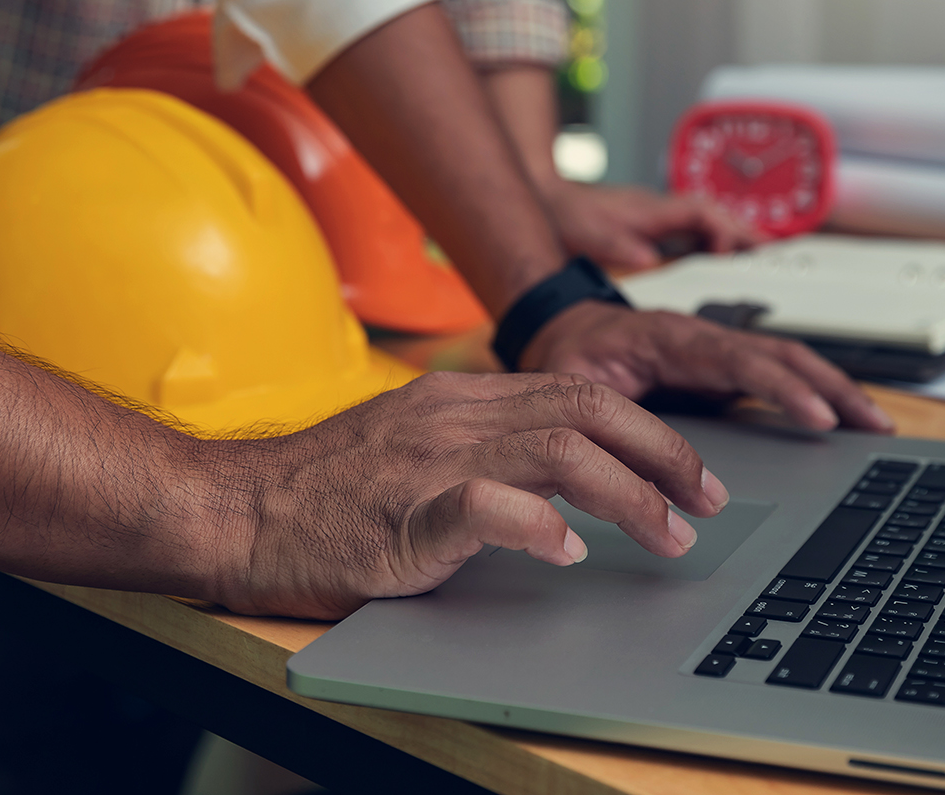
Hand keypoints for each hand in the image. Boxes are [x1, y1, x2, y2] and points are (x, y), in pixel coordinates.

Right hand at [209, 372, 729, 618]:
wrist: (236, 510)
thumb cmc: (324, 492)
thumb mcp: (415, 447)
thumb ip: (484, 446)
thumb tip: (562, 477)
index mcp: (461, 398)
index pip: (580, 393)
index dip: (650, 431)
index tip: (691, 473)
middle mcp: (454, 417)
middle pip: (587, 410)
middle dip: (664, 454)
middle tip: (708, 499)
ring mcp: (429, 460)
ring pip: (558, 453)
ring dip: (628, 495)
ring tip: (668, 533)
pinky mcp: (404, 513)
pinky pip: (485, 506)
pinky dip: (538, 525)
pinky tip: (568, 550)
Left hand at [521, 301, 895, 434]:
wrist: (559, 328)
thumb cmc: (566, 354)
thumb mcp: (571, 385)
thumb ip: (599, 419)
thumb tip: (629, 465)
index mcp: (672, 337)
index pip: (742, 359)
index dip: (784, 389)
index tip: (819, 418)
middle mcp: (704, 336)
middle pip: (784, 354)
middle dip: (834, 388)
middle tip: (873, 426)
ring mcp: (718, 347)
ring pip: (789, 360)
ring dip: (834, 389)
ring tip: (873, 424)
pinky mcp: (723, 364)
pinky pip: (776, 371)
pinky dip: (813, 391)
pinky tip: (836, 417)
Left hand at [544, 179, 763, 270]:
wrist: (551, 200)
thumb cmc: (570, 214)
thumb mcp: (591, 234)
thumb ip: (619, 247)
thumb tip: (647, 261)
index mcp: (655, 209)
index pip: (703, 215)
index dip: (724, 231)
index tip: (734, 254)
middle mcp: (664, 210)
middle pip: (717, 217)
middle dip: (747, 233)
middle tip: (777, 253)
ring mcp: (662, 217)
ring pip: (710, 224)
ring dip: (735, 238)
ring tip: (763, 259)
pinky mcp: (656, 227)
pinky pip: (696, 233)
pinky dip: (715, 243)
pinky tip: (723, 260)